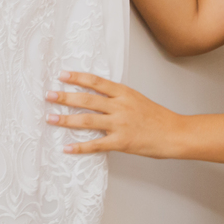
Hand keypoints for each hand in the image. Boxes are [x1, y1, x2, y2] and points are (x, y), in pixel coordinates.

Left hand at [45, 71, 183, 157]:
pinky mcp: (121, 142)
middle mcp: (120, 106)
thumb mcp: (137, 99)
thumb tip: (97, 93)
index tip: (62, 75)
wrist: (174, 133)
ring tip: (51, 118)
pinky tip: (67, 148)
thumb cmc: (157, 117)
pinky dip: (80, 147)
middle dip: (65, 97)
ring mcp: (120, 124)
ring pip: (87, 120)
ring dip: (66, 119)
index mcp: (124, 93)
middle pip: (87, 99)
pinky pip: (96, 145)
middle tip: (49, 95)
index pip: (96, 82)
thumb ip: (118, 96)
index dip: (77, 78)